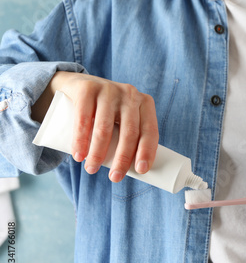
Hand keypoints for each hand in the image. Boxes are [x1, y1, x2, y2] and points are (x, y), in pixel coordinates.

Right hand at [32, 71, 158, 181]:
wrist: (79, 84)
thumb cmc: (107, 112)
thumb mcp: (124, 119)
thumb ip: (130, 137)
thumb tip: (136, 173)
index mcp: (145, 104)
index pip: (150, 131)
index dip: (147, 151)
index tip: (140, 171)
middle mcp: (130, 94)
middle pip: (129, 132)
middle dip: (122, 158)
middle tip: (115, 178)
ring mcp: (109, 89)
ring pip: (105, 128)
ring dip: (98, 153)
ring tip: (91, 170)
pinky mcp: (87, 88)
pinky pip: (84, 118)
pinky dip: (80, 140)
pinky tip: (78, 154)